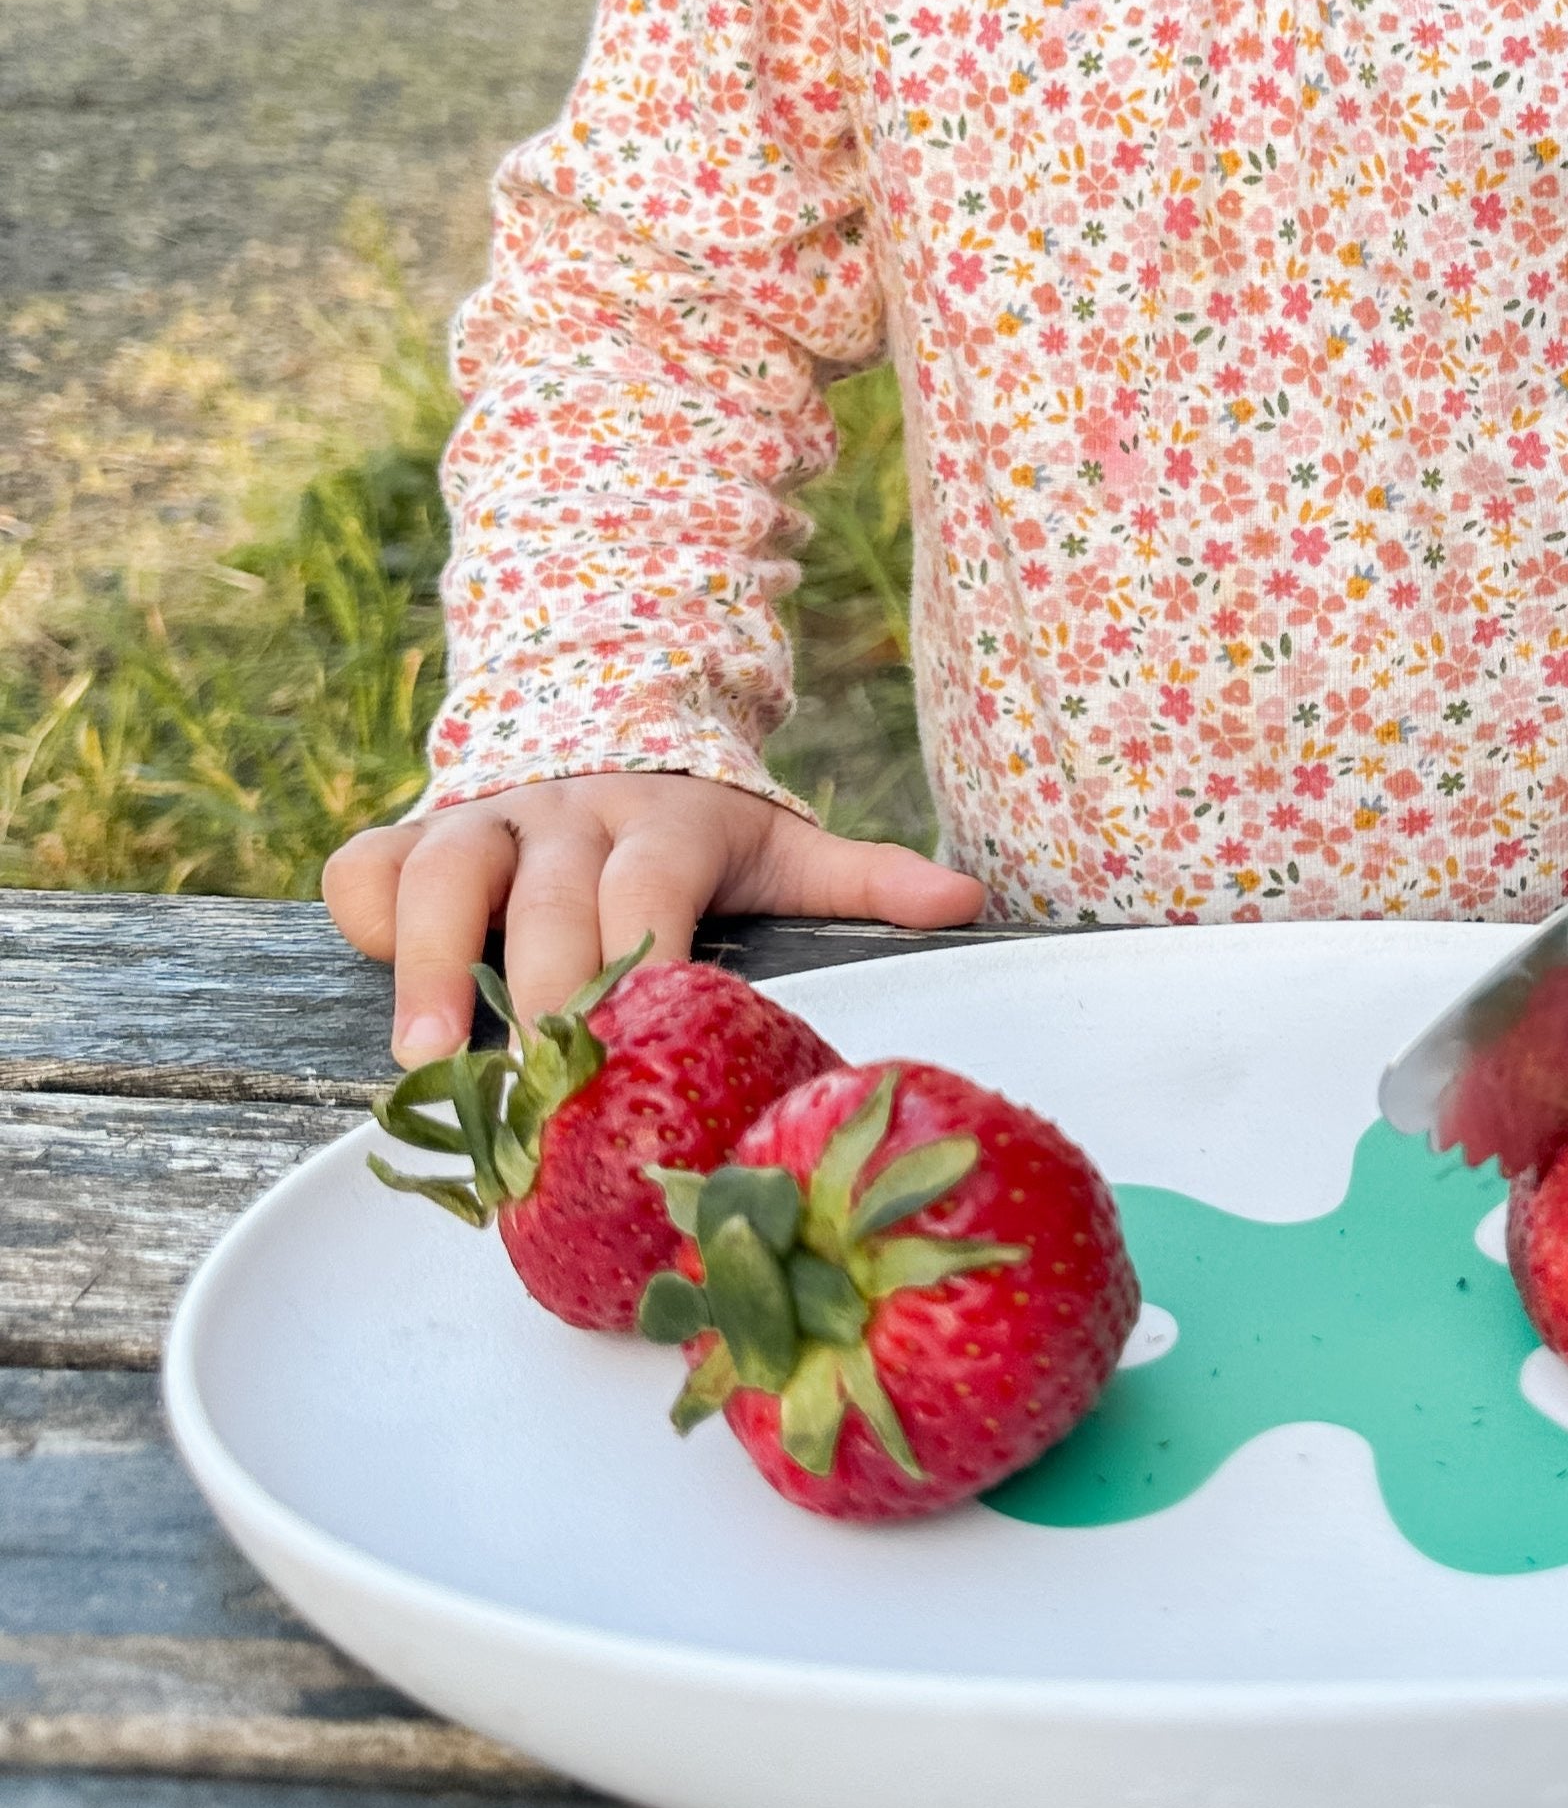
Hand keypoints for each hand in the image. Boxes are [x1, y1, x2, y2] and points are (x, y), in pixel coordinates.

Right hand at [325, 773, 990, 1067]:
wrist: (600, 719)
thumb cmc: (695, 829)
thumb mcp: (781, 844)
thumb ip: (863, 876)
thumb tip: (968, 901)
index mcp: (666, 825)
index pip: (652, 890)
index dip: (644, 957)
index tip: (643, 1034)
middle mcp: (570, 815)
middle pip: (549, 901)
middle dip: (540, 989)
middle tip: (539, 1088)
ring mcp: (486, 820)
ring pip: (443, 875)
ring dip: (426, 964)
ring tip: (425, 1060)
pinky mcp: (412, 833)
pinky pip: (368, 866)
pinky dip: (360, 915)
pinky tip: (364, 980)